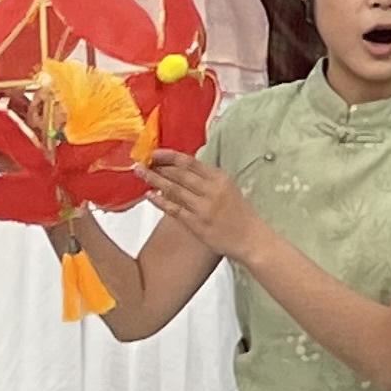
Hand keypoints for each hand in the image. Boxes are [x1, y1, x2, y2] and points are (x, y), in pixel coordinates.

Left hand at [142, 152, 270, 269]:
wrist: (250, 237)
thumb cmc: (239, 214)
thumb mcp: (228, 188)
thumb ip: (207, 179)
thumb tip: (183, 171)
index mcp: (220, 178)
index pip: (190, 162)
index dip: (170, 156)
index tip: (155, 152)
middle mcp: (211, 190)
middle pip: (179, 173)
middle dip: (158, 166)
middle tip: (143, 161)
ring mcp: (203, 207)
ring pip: (174, 188)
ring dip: (155, 179)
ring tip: (140, 173)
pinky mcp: (196, 223)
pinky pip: (174, 209)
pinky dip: (160, 201)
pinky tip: (150, 195)